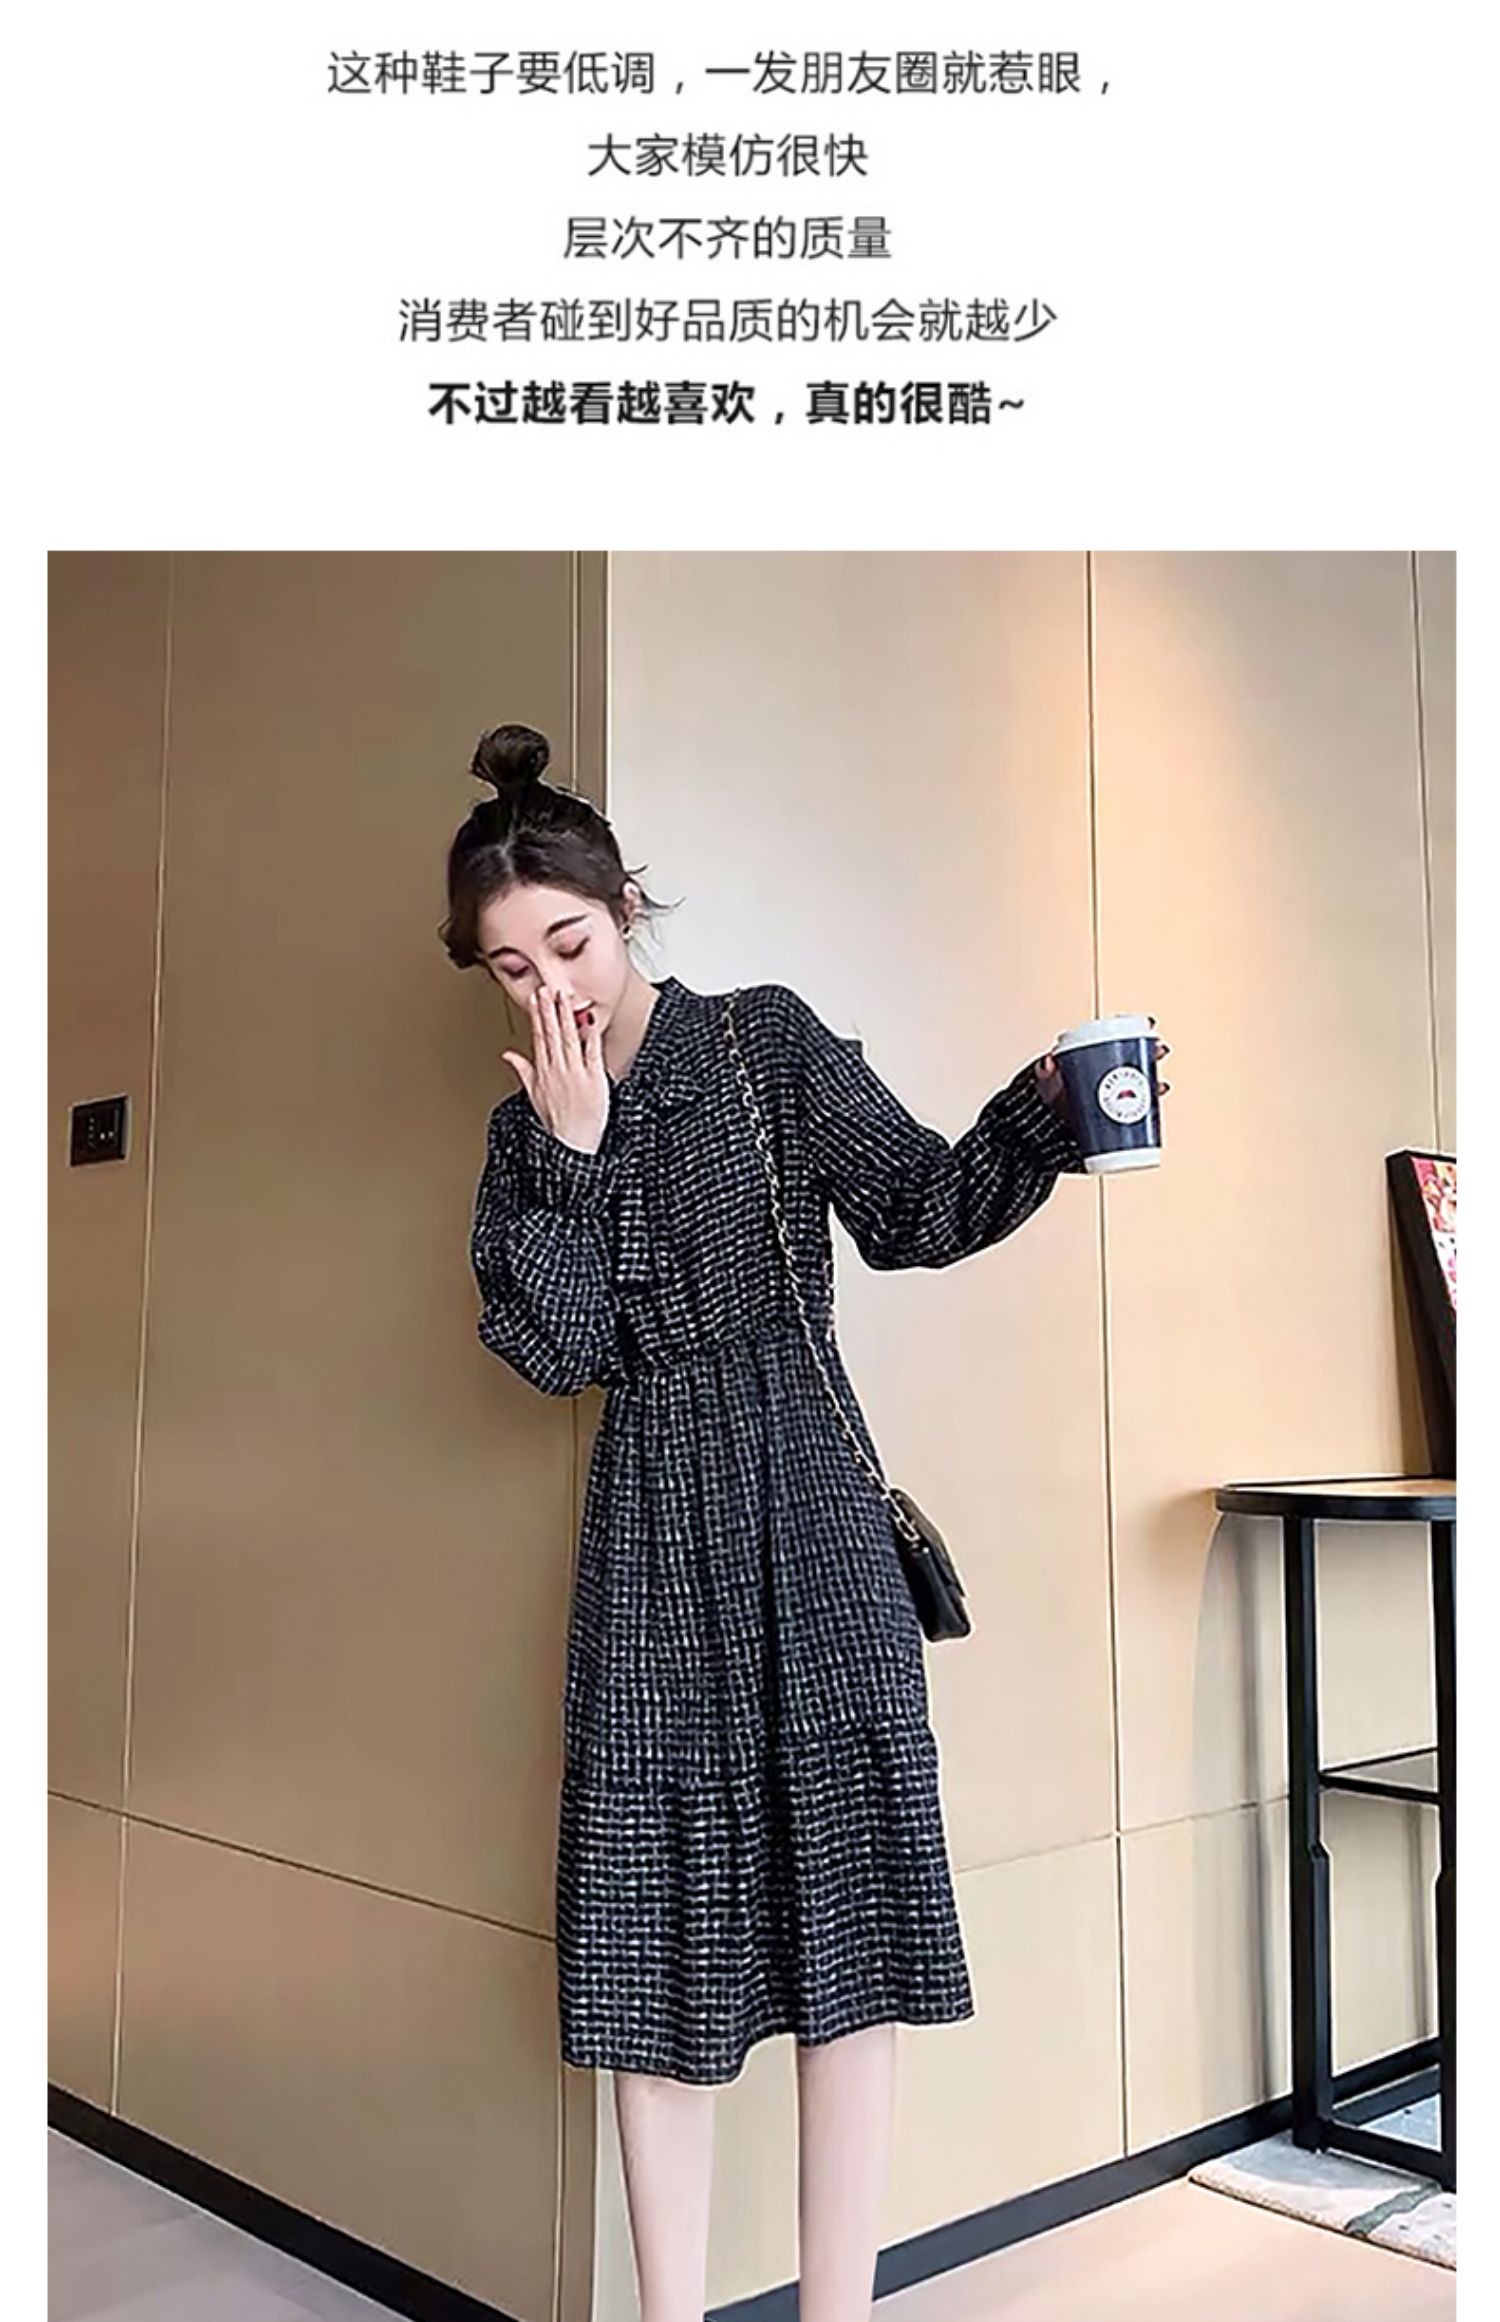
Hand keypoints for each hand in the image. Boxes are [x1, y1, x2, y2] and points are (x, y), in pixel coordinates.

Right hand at [501, 988, 610, 1153]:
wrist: (573, 1143)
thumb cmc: (556, 1123)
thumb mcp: (534, 1095)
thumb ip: (523, 1070)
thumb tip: (508, 1055)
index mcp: (543, 1072)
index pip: (539, 1037)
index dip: (537, 1015)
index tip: (536, 998)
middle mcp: (557, 1070)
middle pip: (552, 1033)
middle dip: (548, 1009)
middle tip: (546, 989)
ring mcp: (575, 1073)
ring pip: (569, 1038)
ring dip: (565, 1016)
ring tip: (563, 997)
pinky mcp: (594, 1078)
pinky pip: (592, 1052)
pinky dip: (590, 1036)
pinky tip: (588, 1020)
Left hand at [1034, 1025, 1172, 1116]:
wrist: (1051, 1117)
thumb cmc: (1051, 1089)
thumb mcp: (1045, 1076)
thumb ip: (1045, 1068)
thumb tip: (1048, 1062)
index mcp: (1093, 1049)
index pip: (1117, 1032)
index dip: (1134, 1027)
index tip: (1147, 1023)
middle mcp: (1108, 1064)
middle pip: (1135, 1053)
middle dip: (1151, 1050)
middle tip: (1159, 1051)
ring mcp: (1115, 1084)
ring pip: (1141, 1076)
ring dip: (1153, 1078)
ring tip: (1159, 1084)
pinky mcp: (1117, 1104)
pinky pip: (1138, 1101)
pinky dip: (1148, 1103)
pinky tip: (1154, 1102)